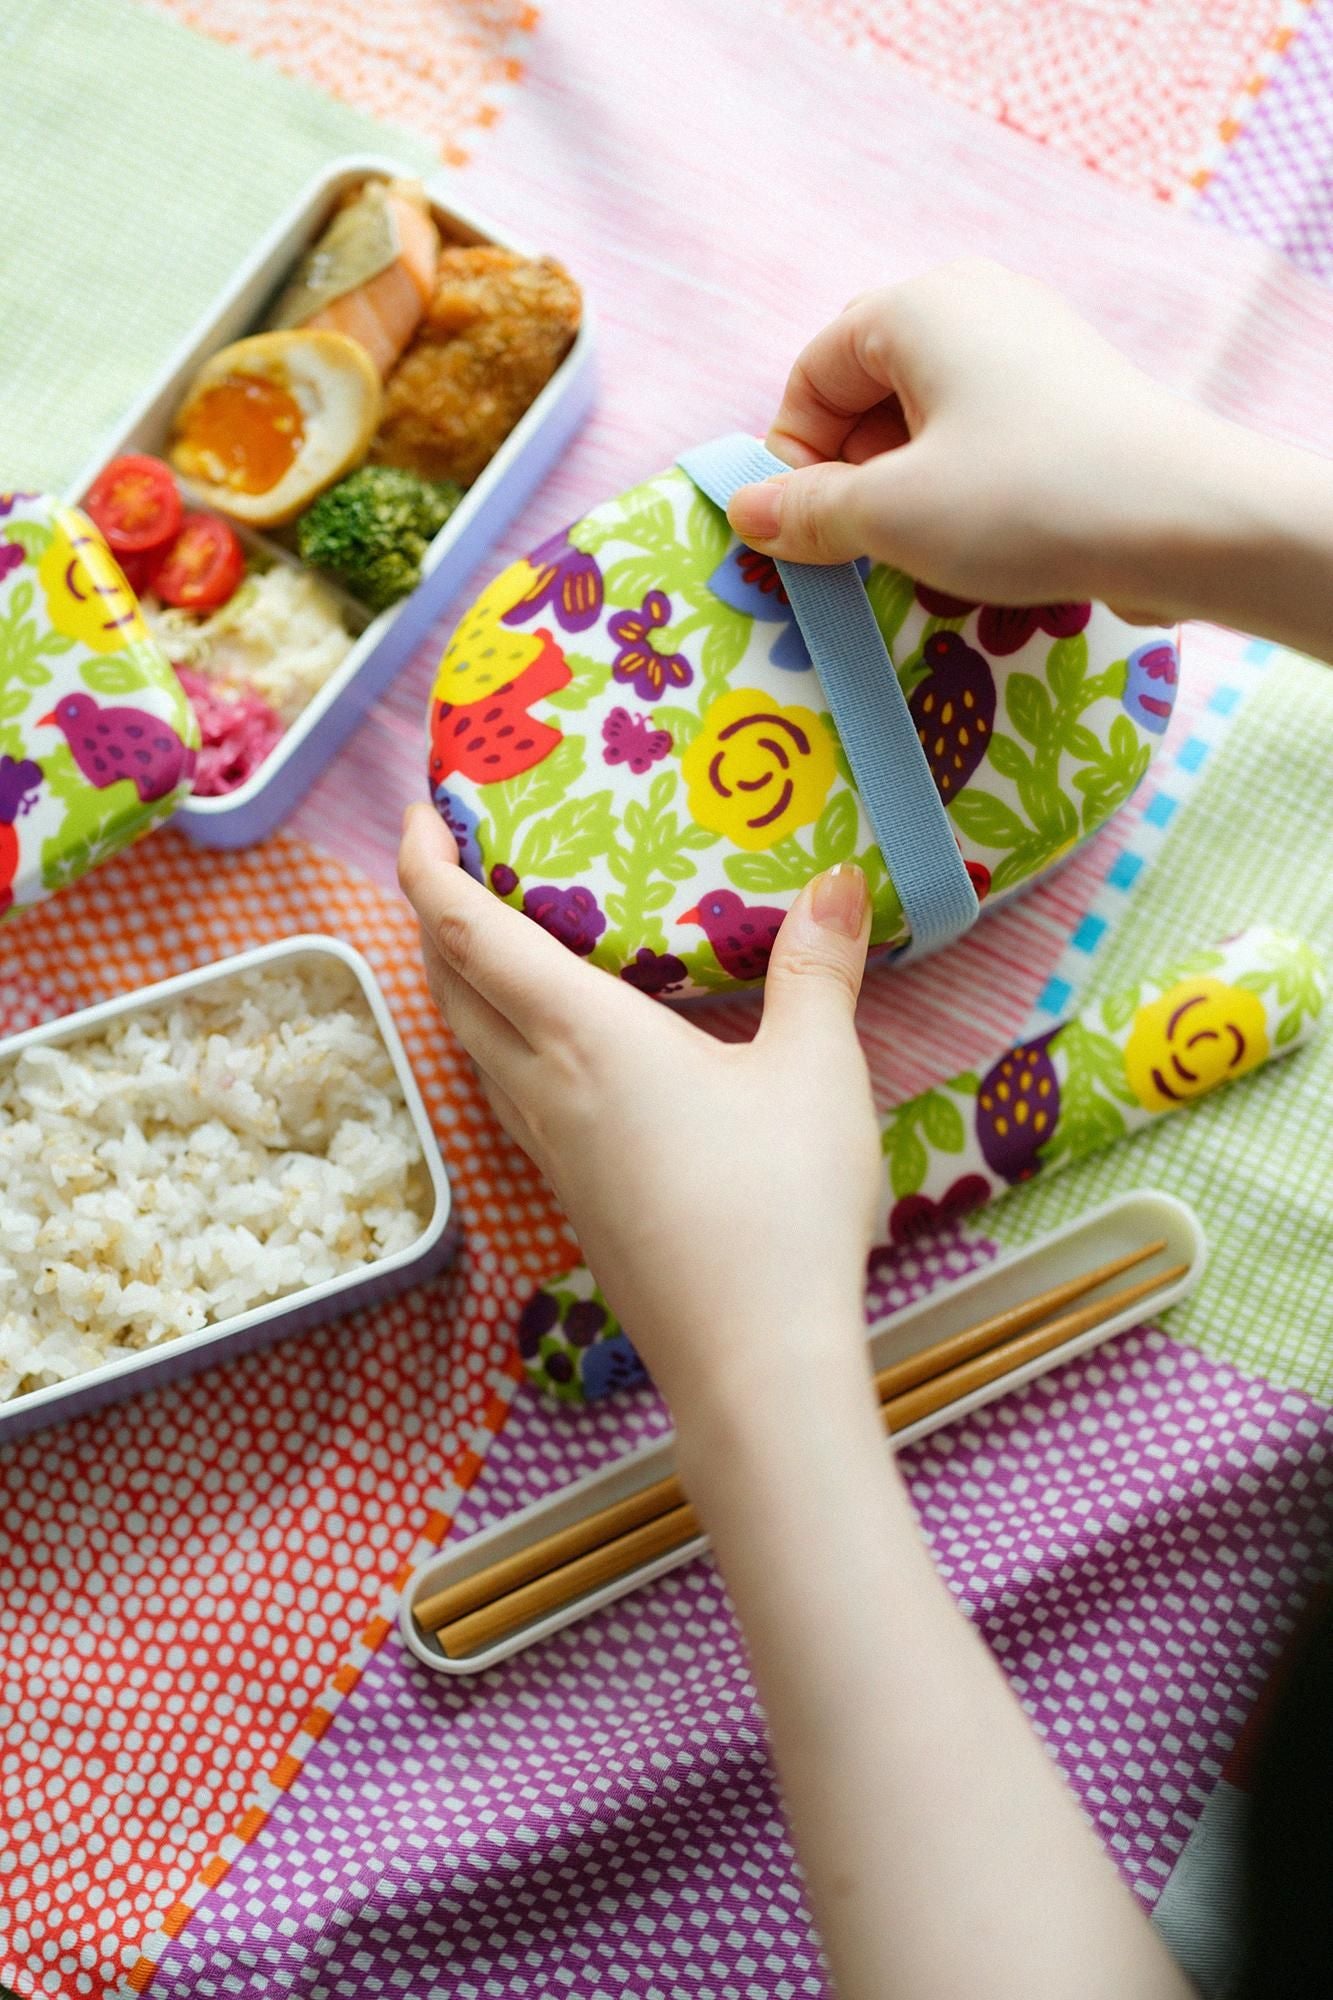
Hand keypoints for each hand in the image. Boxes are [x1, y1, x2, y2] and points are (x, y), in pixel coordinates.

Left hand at [398, 804, 881, 1428]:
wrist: (752, 1364)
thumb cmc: (780, 1209)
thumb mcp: (817, 1072)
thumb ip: (817, 971)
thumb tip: (837, 884)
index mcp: (584, 1039)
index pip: (470, 935)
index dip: (425, 868)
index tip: (416, 814)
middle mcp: (544, 1091)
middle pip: (450, 990)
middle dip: (432, 917)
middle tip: (452, 862)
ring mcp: (550, 1154)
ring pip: (471, 1050)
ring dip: (459, 987)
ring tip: (492, 945)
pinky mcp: (572, 1199)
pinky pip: (506, 1097)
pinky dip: (499, 1046)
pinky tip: (549, 1055)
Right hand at [726, 258, 1263, 626]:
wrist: (1186, 521)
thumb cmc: (1024, 500)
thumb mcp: (892, 516)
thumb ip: (807, 513)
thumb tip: (745, 512)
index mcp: (919, 306)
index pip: (813, 373)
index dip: (792, 457)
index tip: (801, 531)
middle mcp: (976, 307)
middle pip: (869, 397)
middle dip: (852, 482)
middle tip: (861, 555)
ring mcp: (1031, 350)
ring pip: (927, 427)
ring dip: (907, 500)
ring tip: (929, 561)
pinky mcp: (1072, 401)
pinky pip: (985, 442)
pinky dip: (964, 496)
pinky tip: (984, 552)